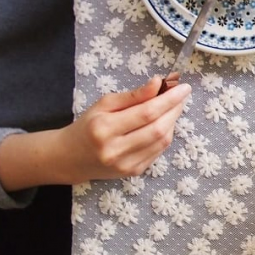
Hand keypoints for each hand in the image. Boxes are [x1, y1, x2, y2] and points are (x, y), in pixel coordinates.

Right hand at [56, 76, 190, 181]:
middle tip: (181, 95)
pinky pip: (158, 151)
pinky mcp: (133, 172)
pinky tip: (164, 124)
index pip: (146, 113)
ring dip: (173, 121)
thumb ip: (134, 95)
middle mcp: (115, 150)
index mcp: (104, 128)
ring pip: (162, 141)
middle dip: (174, 109)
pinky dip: (166, 135)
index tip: (183, 87)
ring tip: (174, 107)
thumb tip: (158, 83)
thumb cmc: (88, 126)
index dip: (169, 99)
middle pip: (157, 129)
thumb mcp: (105, 104)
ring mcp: (125, 164)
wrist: (71, 158)